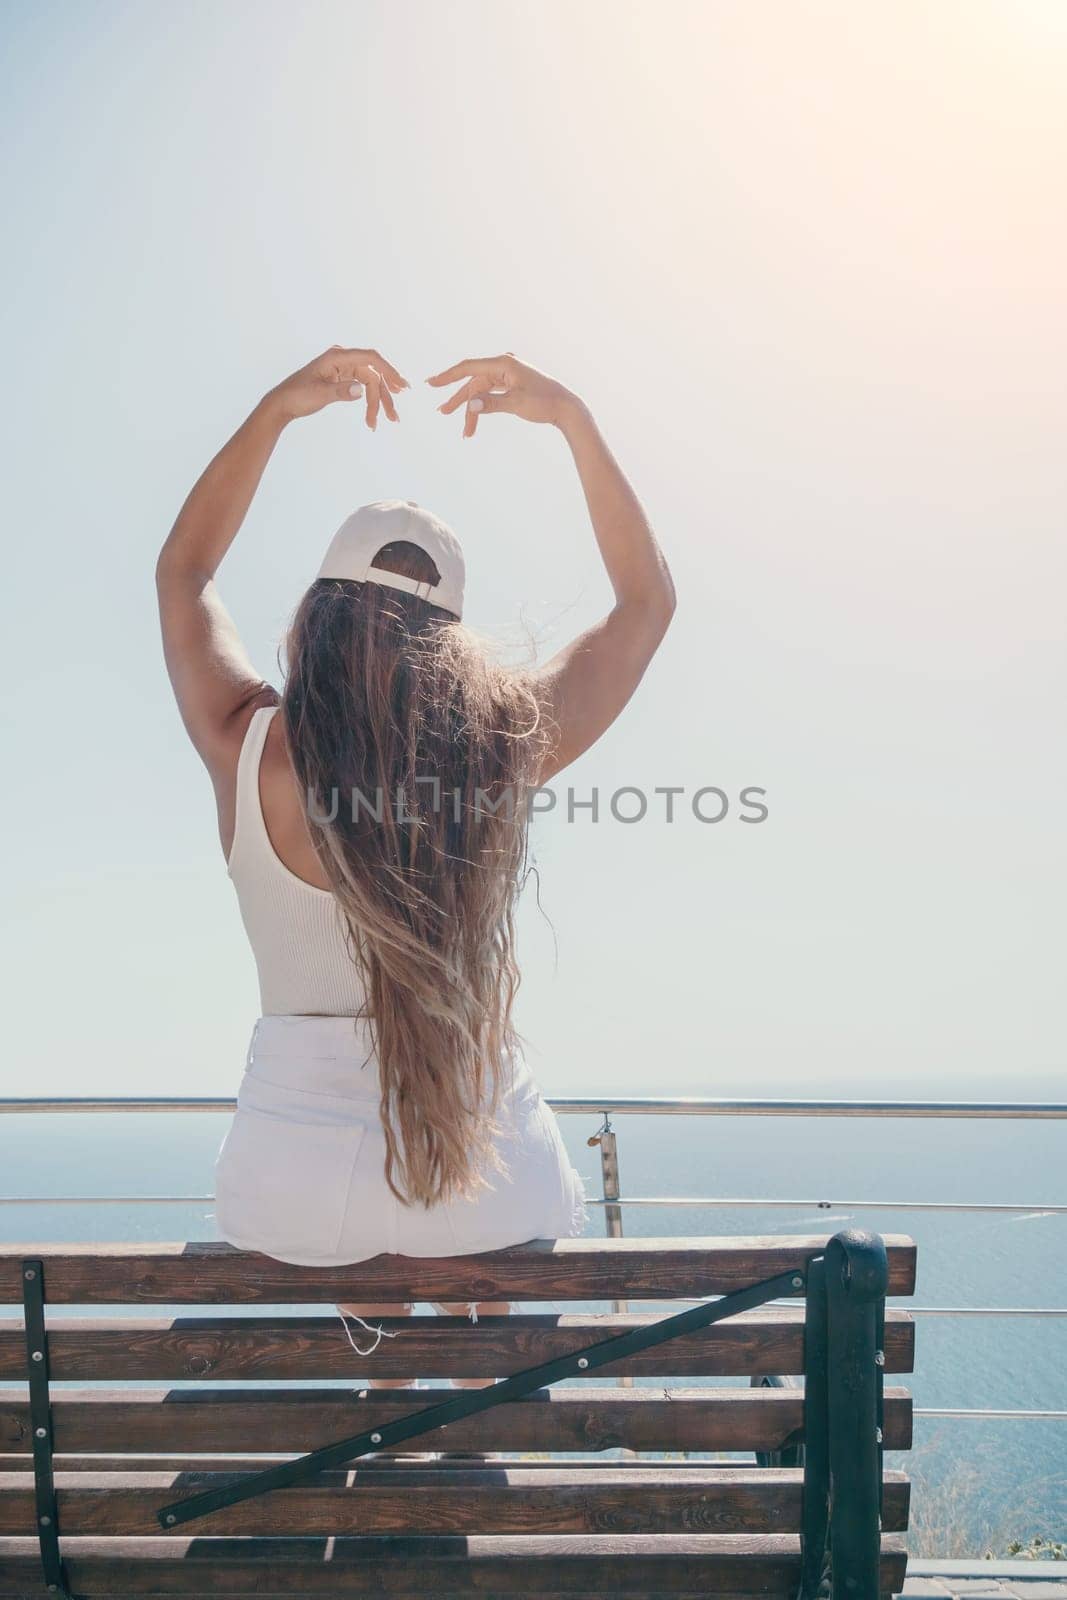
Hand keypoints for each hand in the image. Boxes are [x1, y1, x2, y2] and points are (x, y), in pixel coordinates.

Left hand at [267, 345, 408, 429]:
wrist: (283, 403)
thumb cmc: (297, 396)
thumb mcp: (319, 394)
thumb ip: (340, 391)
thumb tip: (361, 390)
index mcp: (336, 357)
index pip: (369, 358)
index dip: (388, 370)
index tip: (400, 385)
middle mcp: (342, 360)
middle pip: (372, 374)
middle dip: (384, 396)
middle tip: (394, 416)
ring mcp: (343, 369)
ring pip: (370, 383)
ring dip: (379, 401)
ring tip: (388, 419)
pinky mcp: (343, 379)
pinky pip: (363, 387)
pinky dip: (370, 401)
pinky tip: (374, 415)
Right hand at [426, 352, 583, 437]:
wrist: (566, 407)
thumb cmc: (545, 403)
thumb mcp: (517, 404)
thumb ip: (492, 403)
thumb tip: (471, 405)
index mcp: (504, 363)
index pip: (469, 368)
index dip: (448, 376)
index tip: (432, 383)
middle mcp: (503, 365)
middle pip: (473, 382)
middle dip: (459, 400)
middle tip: (442, 412)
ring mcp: (507, 374)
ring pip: (480, 391)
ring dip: (472, 410)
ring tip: (466, 432)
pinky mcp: (510, 384)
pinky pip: (490, 394)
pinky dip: (483, 407)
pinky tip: (476, 422)